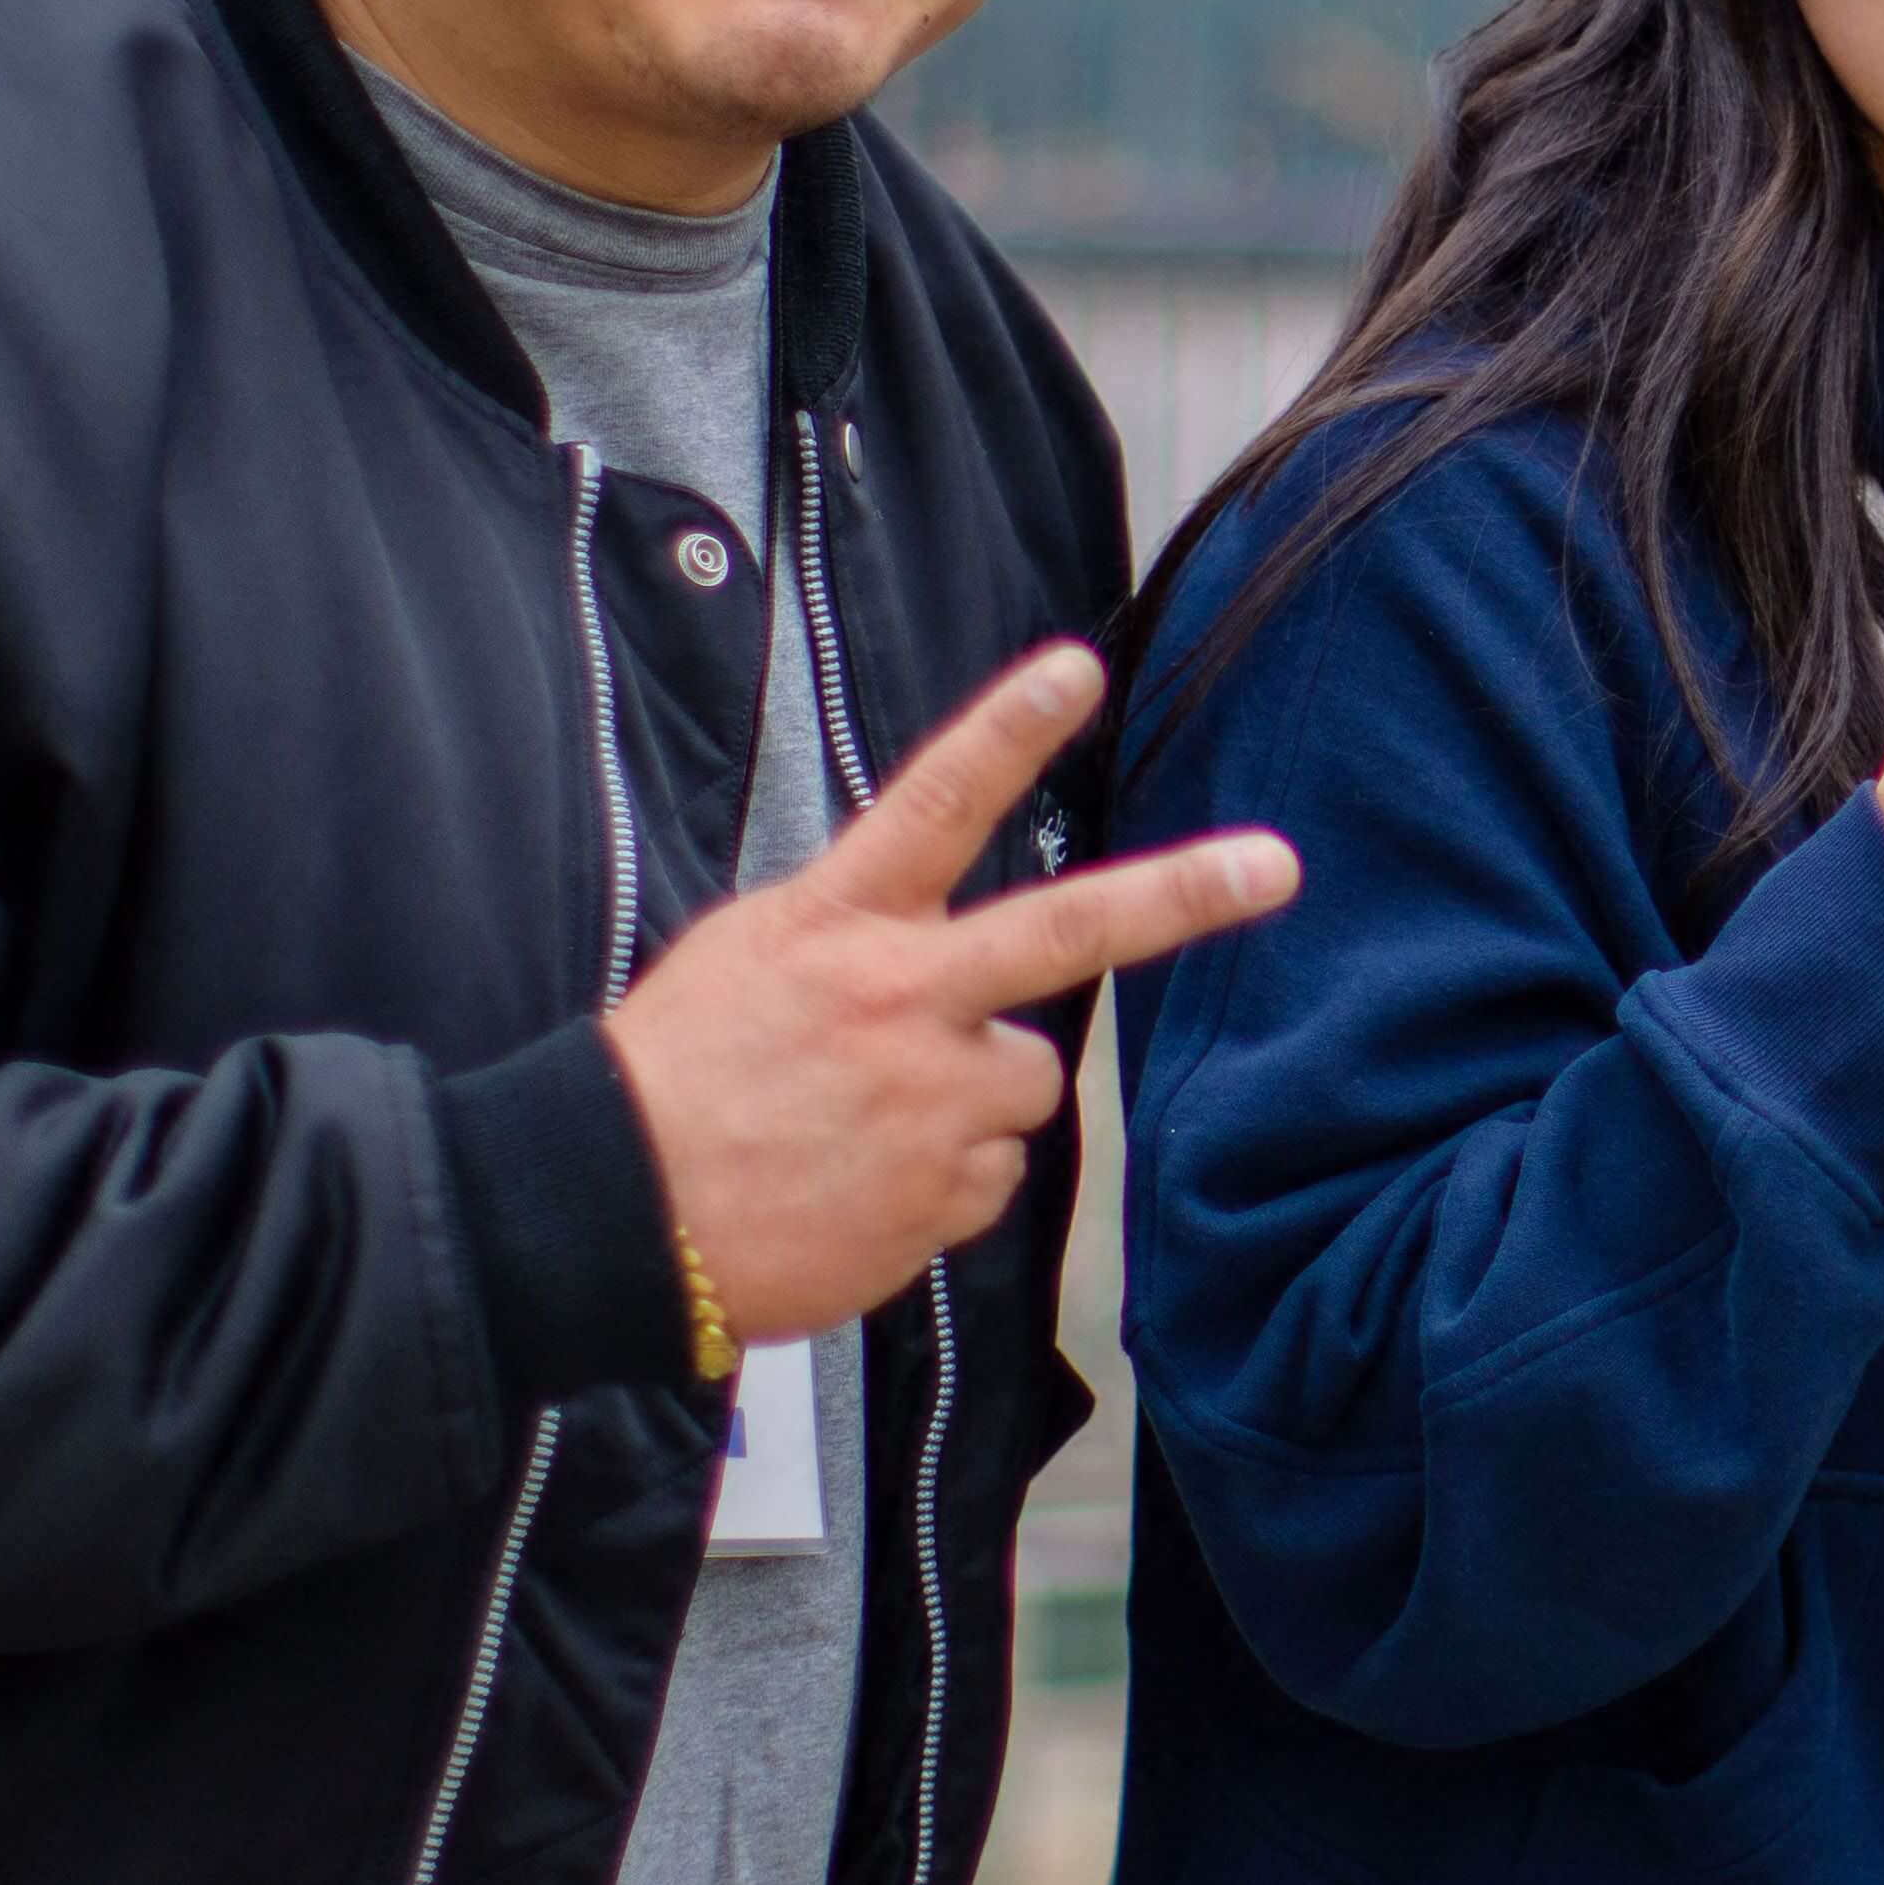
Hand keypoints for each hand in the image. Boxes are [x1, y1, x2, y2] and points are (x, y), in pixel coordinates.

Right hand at [602, 639, 1296, 1350]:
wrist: (608, 1214)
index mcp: (838, 926)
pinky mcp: (941, 1195)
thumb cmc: (673, 1078)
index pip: (933, 804)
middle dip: (1183, 896)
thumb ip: (855, 934)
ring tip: (866, 1127)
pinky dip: (939, 1186)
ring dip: (971, 1102)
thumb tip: (929, 951)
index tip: (1075, 670)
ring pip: (1023, 1084)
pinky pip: (986, 1178)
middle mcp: (898, 1002)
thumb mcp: (747, 958)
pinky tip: (857, 1188)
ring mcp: (928, 1101)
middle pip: (1064, 932)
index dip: (1006, 731)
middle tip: (1275, 867)